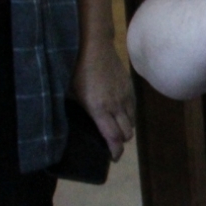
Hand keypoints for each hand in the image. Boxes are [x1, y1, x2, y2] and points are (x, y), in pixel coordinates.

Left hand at [70, 38, 134, 160]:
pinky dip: (129, 115)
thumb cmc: (77, 70)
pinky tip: (120, 113)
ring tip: (116, 128)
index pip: (114, 138)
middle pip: (127, 133)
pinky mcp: (130, 88)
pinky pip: (134, 109)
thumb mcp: (71, 93)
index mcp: (99, 109)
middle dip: (121, 141)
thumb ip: (80, 110)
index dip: (115, 151)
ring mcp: (125, 97)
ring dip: (126, 128)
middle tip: (112, 143)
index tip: (113, 158)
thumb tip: (78, 123)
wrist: (94, 47)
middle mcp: (116, 106)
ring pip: (132, 121)